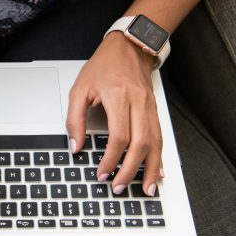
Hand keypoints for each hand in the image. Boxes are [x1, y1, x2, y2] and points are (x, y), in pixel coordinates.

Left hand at [66, 31, 162, 195]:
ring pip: (156, 143)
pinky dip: (159, 156)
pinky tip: (157, 170)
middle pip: (141, 144)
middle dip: (130, 170)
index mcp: (119, 97)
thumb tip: (75, 146)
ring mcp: (150, 107)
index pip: (119, 136)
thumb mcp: (79, 89)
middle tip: (119, 187)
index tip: (102, 173)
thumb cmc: (104, 66)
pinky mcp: (155, 110)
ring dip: (151, 169)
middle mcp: (139, 103)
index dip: (111, 159)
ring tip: (146, 189)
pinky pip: (160, 136)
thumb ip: (75, 119)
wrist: (129, 47)